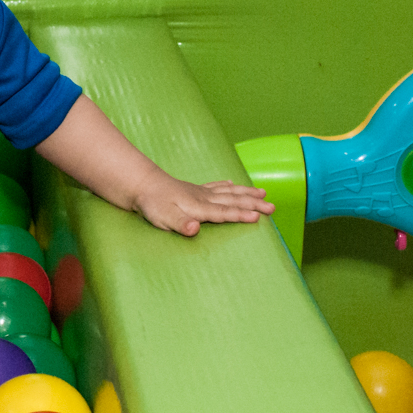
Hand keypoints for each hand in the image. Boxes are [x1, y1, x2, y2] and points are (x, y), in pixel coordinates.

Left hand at [134, 175, 274, 237]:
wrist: (140, 183)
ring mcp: (198, 192)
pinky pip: (214, 186)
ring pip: (228, 192)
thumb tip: (195, 229)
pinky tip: (231, 183)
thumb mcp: (163, 218)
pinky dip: (226, 185)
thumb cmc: (152, 204)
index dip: (242, 215)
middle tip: (272, 207)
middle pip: (233, 200)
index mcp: (199, 207)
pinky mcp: (192, 189)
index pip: (225, 213)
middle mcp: (203, 198)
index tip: (260, 217)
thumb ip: (180, 223)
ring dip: (245, 192)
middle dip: (253, 204)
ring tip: (262, 192)